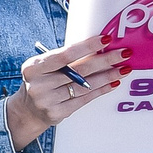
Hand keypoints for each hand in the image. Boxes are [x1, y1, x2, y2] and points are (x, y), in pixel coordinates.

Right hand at [2, 32, 129, 152]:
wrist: (28, 110)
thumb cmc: (41, 81)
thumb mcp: (45, 67)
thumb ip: (65, 59)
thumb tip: (97, 47)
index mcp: (34, 67)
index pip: (65, 54)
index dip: (87, 46)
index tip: (106, 39)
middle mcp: (39, 84)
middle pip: (79, 70)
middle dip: (105, 60)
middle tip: (123, 53)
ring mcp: (48, 100)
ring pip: (85, 86)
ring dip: (108, 76)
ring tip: (123, 69)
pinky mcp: (57, 113)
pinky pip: (85, 99)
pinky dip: (101, 90)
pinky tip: (112, 83)